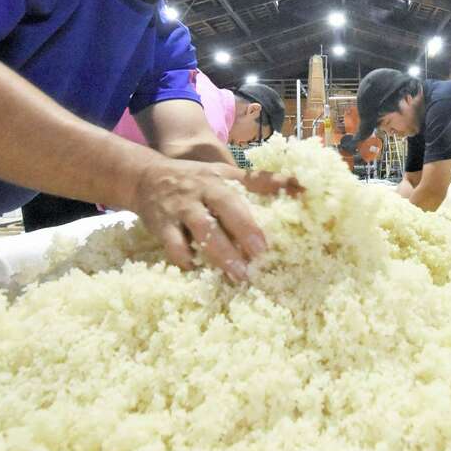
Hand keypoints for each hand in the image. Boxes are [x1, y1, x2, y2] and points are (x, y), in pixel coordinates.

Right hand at [129, 159, 300, 282]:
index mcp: (223, 178)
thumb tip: (304, 187)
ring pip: (202, 230)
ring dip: (221, 253)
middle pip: (227, 207)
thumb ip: (261, 182)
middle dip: (245, 231)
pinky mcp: (161, 224)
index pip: (252, 184)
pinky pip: (174, 246)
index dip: (274, 193)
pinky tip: (198, 271)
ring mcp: (182, 207)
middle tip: (261, 255)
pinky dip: (186, 260)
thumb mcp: (226, 175)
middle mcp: (204, 189)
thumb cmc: (196, 180)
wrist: (146, 177)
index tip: (291, 212)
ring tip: (238, 275)